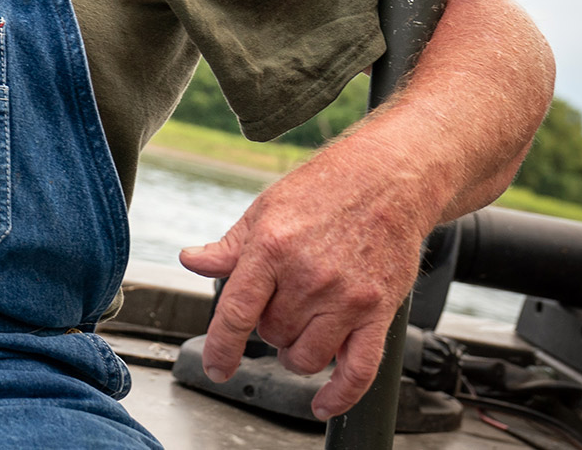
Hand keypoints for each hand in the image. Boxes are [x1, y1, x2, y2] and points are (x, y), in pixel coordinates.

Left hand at [178, 145, 434, 420]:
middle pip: (271, 334)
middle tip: (278, 305)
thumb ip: (229, 246)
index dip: (220, 347)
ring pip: (306, 357)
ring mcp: (347, 298)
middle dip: (266, 328)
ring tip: (299, 331)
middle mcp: (309, 277)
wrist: (390, 178)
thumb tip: (191, 261)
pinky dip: (339, 395)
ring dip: (294, 353)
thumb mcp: (265, 209)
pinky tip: (323, 403)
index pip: (236, 312)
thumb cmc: (325, 189)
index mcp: (272, 249)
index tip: (216, 366)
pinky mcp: (379, 311)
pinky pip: (359, 370)